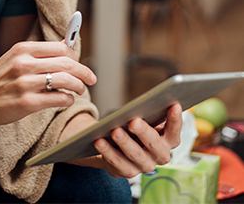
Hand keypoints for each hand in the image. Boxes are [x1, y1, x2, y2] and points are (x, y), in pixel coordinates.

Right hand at [0, 41, 95, 126]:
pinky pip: (59, 98)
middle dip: (84, 71)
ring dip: (79, 85)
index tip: (79, 63)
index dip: (75, 56)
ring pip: (66, 80)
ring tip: (80, 89)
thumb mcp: (14, 58)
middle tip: (91, 78)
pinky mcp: (27, 103)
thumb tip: (67, 46)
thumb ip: (39, 53)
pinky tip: (67, 100)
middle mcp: (24, 63)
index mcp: (22, 49)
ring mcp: (25, 83)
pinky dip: (68, 99)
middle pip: (67, 63)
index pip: (60, 47)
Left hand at [62, 104, 181, 178]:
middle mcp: (159, 156)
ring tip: (114, 131)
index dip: (176, 120)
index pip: (175, 131)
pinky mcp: (127, 172)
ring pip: (135, 155)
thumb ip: (147, 114)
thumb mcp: (143, 120)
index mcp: (168, 141)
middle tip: (133, 121)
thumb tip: (144, 103)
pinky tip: (99, 141)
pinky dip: (108, 151)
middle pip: (154, 144)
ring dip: (124, 142)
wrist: (118, 145)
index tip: (174, 105)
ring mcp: (144, 166)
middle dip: (143, 132)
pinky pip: (117, 162)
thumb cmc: (134, 127)